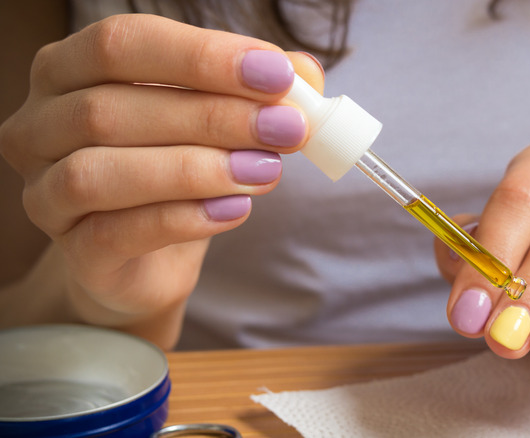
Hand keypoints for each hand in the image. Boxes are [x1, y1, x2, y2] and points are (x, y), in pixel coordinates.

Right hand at [0, 14, 323, 346]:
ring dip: (196, 169)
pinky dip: (183, 218)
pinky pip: (116, 232)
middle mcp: (40, 124)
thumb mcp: (215, 119)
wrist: (147, 255)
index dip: (203, 56)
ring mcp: (44, 191)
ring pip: (102, 171)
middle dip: (213, 116)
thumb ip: (255, 91)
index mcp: (69, 69)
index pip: (124, 43)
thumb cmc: (174, 171)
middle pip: (112, 107)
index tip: (278, 75)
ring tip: (266, 172)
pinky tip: (235, 209)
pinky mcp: (73, 251)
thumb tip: (305, 74)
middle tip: (286, 129)